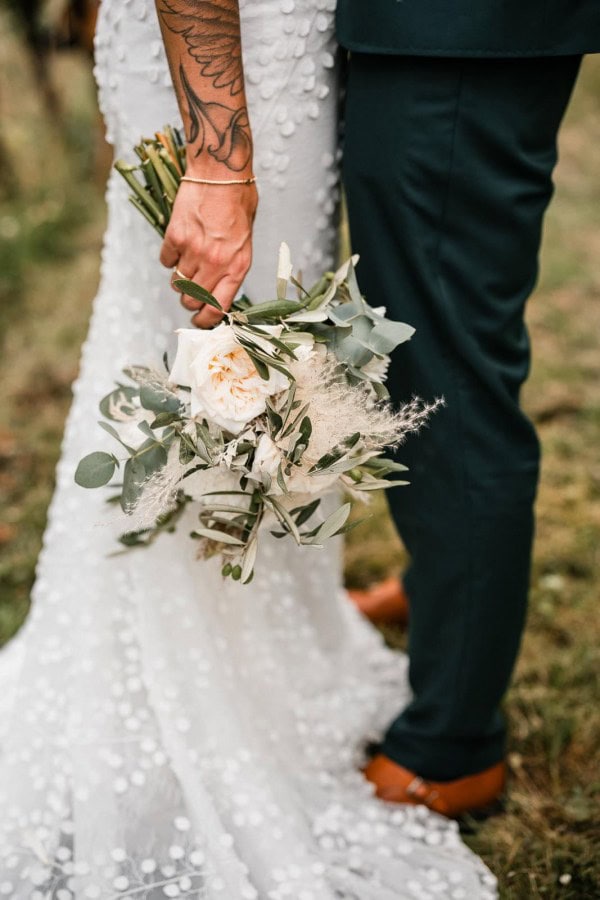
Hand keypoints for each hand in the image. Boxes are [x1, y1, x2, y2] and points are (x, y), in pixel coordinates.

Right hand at [160, 180, 257, 327]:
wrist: (221, 171)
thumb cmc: (238, 202)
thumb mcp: (245, 240)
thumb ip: (232, 265)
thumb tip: (218, 288)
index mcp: (237, 266)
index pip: (217, 309)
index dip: (205, 320)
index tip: (199, 320)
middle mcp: (216, 263)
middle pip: (192, 300)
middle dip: (190, 300)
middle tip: (191, 289)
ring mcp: (194, 250)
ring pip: (177, 283)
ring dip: (179, 278)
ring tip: (187, 261)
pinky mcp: (175, 236)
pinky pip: (166, 260)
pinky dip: (169, 256)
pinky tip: (178, 243)